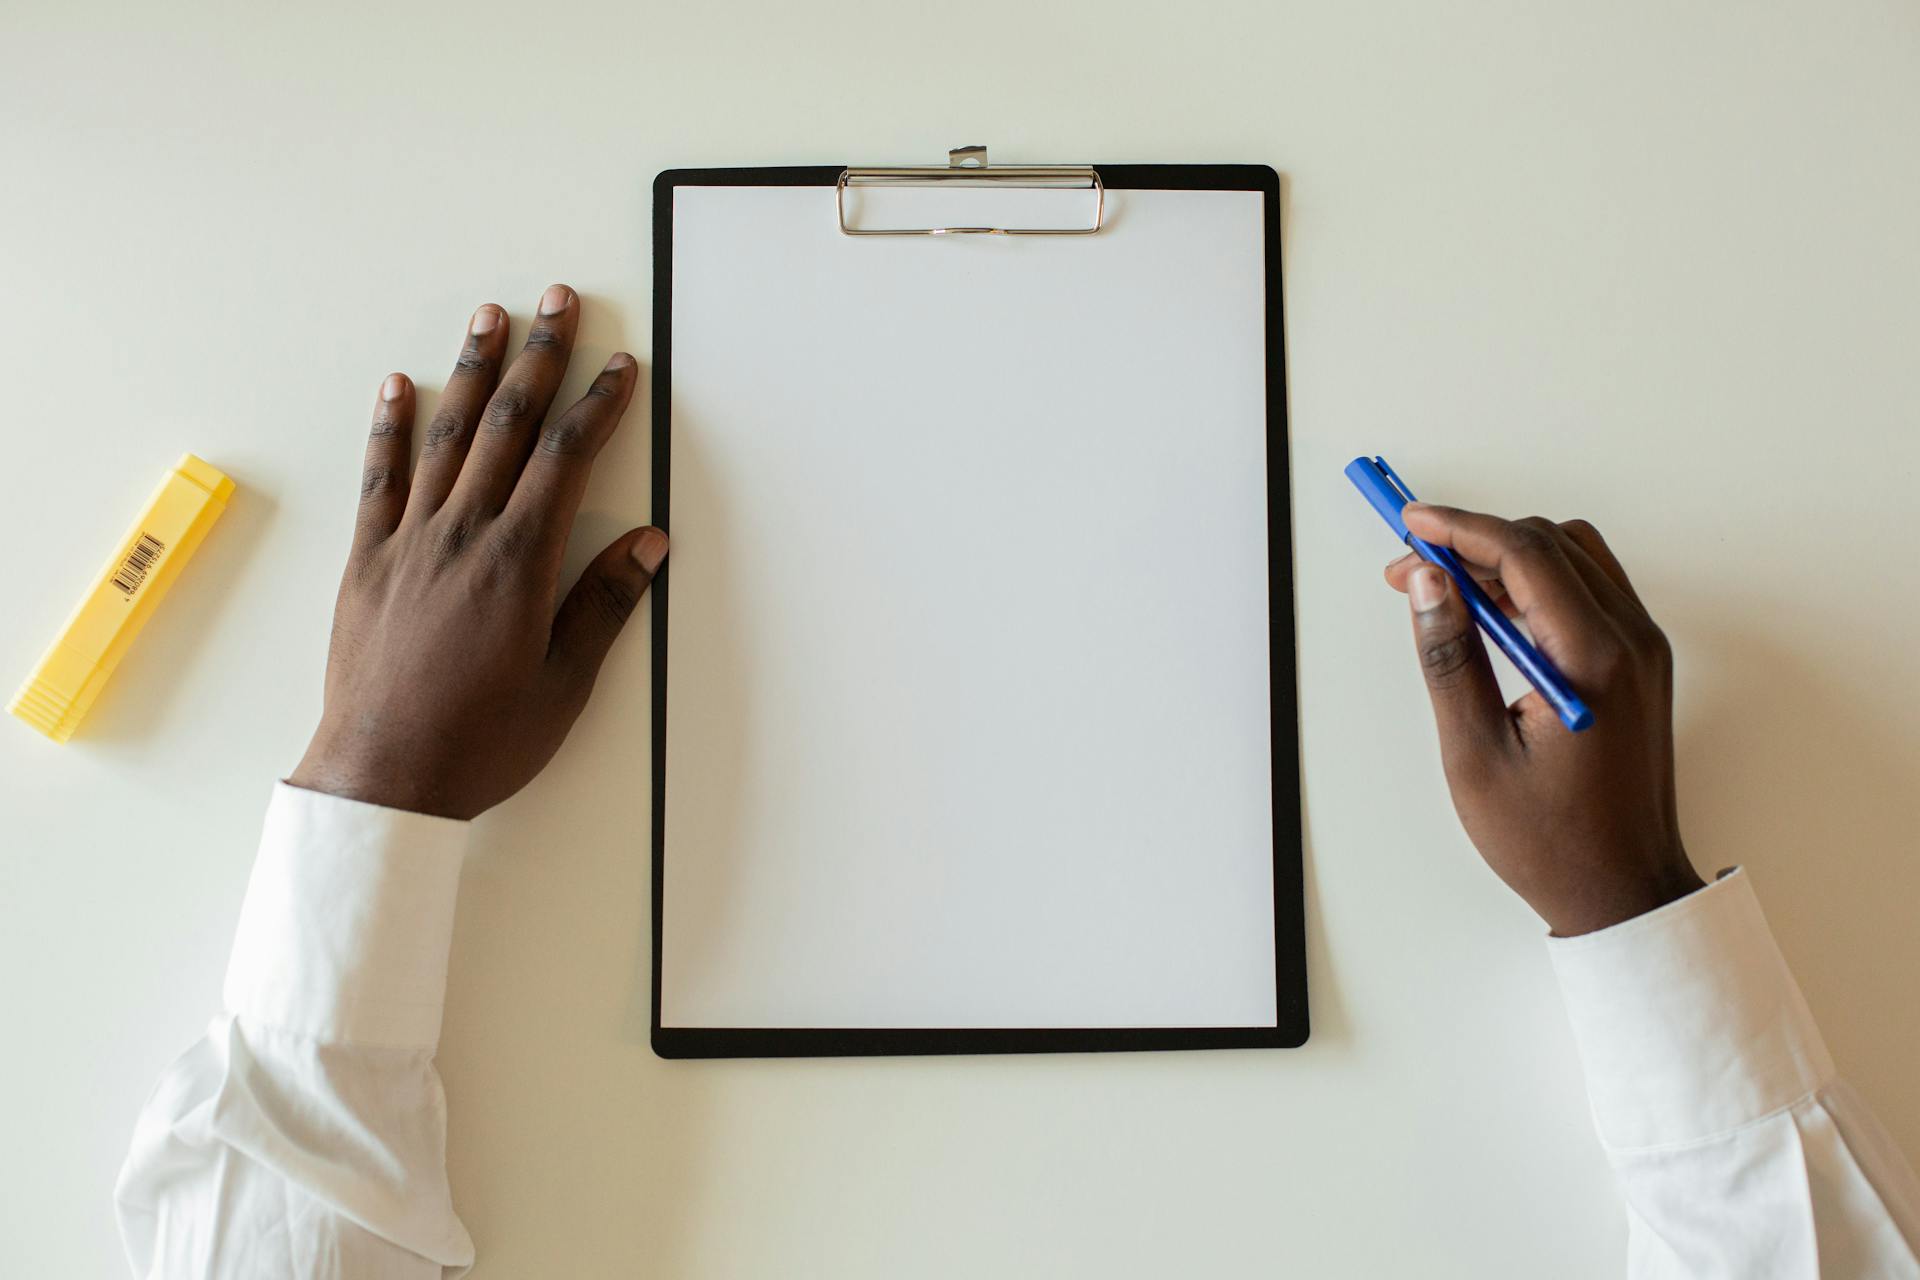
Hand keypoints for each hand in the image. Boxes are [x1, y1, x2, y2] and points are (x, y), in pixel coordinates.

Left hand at [288, 284, 666, 819]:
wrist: (382, 778)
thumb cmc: (480, 741)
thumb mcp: (562, 684)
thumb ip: (602, 605)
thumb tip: (648, 543)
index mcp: (518, 563)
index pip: (566, 460)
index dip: (598, 406)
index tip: (619, 366)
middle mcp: (462, 535)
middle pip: (507, 426)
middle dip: (540, 359)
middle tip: (558, 302)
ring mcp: (409, 541)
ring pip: (446, 435)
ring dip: (473, 369)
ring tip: (491, 316)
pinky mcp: (368, 559)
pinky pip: (381, 476)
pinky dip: (390, 425)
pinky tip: (399, 384)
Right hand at [1384, 505, 1701, 935]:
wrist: (1622, 889)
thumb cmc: (1551, 840)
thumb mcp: (1475, 753)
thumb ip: (1450, 656)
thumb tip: (1428, 582)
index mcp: (1592, 661)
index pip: (1525, 554)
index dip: (1460, 528)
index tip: (1412, 524)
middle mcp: (1631, 642)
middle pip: (1551, 542)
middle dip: (1475, 541)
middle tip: (1412, 569)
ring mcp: (1643, 650)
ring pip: (1574, 556)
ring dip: (1507, 556)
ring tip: (1446, 590)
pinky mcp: (1640, 662)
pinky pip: (1588, 589)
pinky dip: (1537, 582)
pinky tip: (1492, 613)